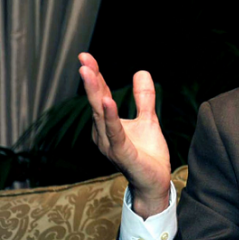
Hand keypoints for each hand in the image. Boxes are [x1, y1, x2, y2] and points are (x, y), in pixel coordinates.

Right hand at [78, 53, 170, 218]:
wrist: (155, 183)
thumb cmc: (147, 154)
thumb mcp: (148, 120)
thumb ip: (144, 98)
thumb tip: (141, 71)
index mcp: (108, 124)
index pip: (101, 96)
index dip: (95, 76)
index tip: (86, 56)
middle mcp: (103, 134)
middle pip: (97, 102)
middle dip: (91, 80)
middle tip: (83, 59)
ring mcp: (111, 145)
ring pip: (102, 115)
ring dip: (96, 93)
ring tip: (90, 73)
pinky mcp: (123, 154)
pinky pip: (115, 133)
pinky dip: (111, 117)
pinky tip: (108, 102)